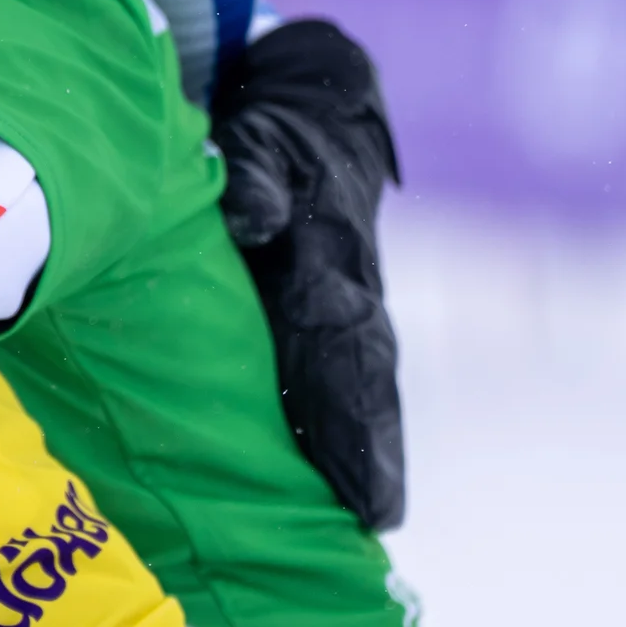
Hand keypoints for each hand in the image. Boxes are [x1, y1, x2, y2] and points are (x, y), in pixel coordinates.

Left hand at [214, 18, 407, 531]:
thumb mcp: (258, 140)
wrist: (320, 108)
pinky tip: (347, 476)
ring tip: (369, 518)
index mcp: (330, 261)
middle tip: (375, 519)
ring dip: (364, 447)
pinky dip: (351, 424)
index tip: (367, 473)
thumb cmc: (276, 132)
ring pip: (359, 385)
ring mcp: (343, 305)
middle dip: (366, 447)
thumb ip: (250, 177)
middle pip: (360, 380)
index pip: (344, 347)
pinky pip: (344, 374)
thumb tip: (250, 218)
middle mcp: (348, 294)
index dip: (352, 414)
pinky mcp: (330, 310)